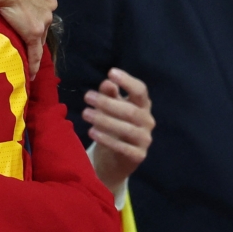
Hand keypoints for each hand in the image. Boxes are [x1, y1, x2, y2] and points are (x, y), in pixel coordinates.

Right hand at [0, 0, 56, 78]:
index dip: (36, 4)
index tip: (29, 9)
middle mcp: (49, 3)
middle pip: (45, 17)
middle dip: (37, 23)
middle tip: (24, 29)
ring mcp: (43, 19)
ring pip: (41, 35)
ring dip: (35, 43)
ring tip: (27, 51)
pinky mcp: (34, 33)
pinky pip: (35, 51)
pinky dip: (33, 62)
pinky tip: (31, 73)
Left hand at [83, 69, 154, 192]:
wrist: (114, 159)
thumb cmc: (113, 126)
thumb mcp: (110, 108)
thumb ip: (109, 95)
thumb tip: (108, 82)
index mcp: (142, 105)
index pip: (140, 91)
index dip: (127, 81)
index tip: (111, 72)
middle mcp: (147, 121)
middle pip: (130, 110)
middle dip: (107, 103)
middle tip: (87, 97)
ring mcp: (145, 139)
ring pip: (127, 128)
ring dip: (105, 120)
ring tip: (85, 114)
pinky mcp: (138, 155)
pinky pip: (124, 147)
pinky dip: (107, 139)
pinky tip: (92, 132)